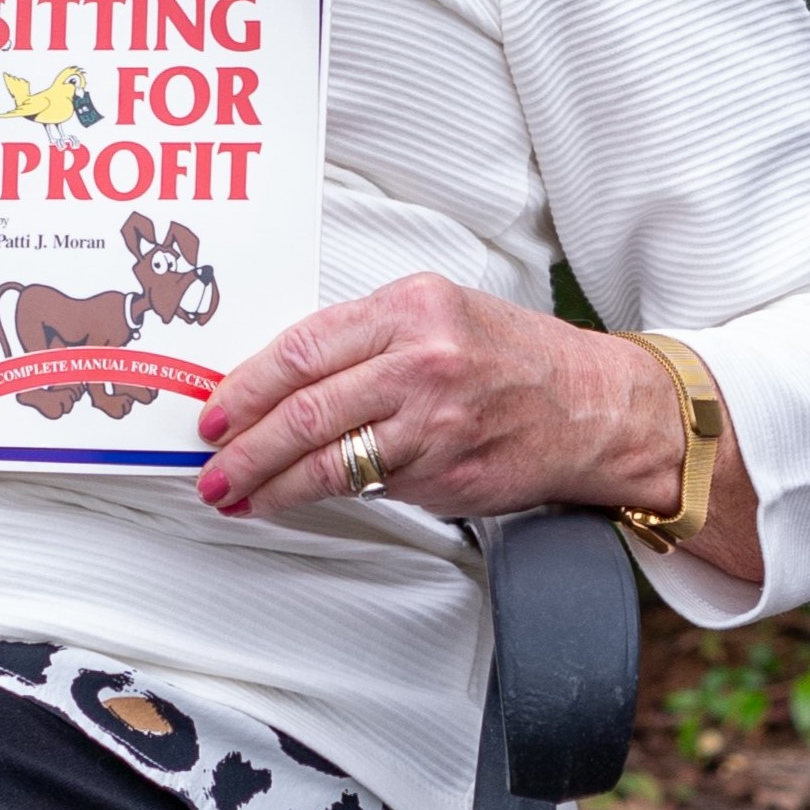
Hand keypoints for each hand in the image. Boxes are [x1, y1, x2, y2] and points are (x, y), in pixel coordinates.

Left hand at [192, 274, 762, 582]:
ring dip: (272, 484)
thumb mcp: (437, 313)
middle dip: (246, 445)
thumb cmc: (510, 356)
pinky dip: (328, 497)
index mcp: (411, 308)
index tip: (214, 409)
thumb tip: (279, 380)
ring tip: (237, 495)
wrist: (597, 406)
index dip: (248, 385)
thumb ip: (364, 337)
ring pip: (331, 460)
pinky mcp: (449, 475)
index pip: (304, 347)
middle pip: (307, 408)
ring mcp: (437, 424)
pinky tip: (297, 501)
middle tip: (212, 465)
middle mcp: (423, 362)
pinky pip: (374, 487)